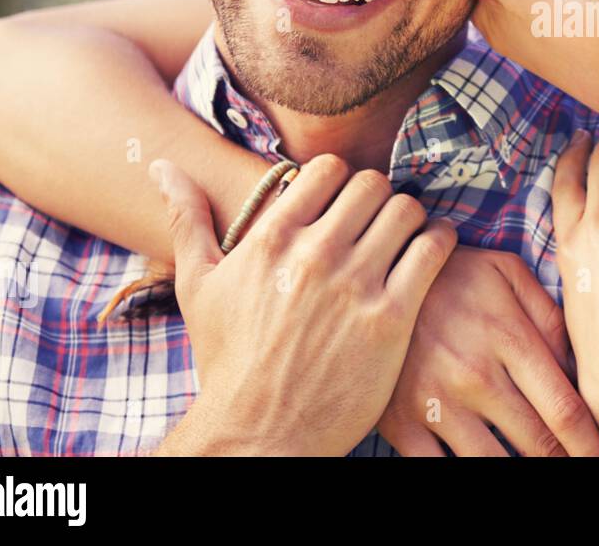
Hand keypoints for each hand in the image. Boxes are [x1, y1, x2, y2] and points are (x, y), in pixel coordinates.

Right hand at [151, 155, 455, 455]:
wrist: (257, 433)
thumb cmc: (228, 360)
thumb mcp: (197, 286)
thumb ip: (186, 218)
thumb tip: (160, 164)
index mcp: (271, 239)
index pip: (328, 168)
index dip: (342, 179)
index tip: (345, 201)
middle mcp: (314, 255)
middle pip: (373, 183)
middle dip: (379, 196)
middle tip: (379, 219)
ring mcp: (354, 285)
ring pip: (406, 209)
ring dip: (410, 217)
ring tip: (406, 235)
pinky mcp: (391, 317)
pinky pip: (431, 250)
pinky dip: (439, 241)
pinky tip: (431, 250)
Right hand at [375, 246, 598, 456]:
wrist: (372, 271)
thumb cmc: (450, 273)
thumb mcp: (504, 272)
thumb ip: (548, 314)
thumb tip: (579, 364)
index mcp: (507, 339)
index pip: (565, 409)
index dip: (594, 445)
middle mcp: (475, 376)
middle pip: (538, 445)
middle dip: (567, 463)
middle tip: (588, 470)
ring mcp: (435, 403)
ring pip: (491, 466)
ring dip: (520, 474)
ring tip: (539, 471)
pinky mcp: (400, 422)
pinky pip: (436, 469)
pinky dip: (462, 476)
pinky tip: (480, 470)